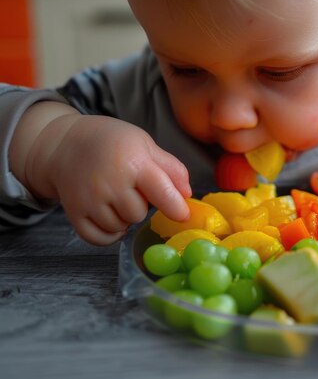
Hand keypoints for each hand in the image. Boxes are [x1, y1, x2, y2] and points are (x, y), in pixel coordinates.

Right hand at [27, 114, 191, 245]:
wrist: (66, 144)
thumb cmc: (112, 143)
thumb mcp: (146, 144)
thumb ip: (171, 169)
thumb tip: (187, 195)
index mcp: (134, 163)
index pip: (162, 192)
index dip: (177, 207)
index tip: (183, 215)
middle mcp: (111, 183)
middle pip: (139, 214)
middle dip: (141, 206)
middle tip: (131, 189)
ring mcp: (90, 200)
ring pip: (121, 227)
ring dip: (124, 219)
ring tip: (116, 198)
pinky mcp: (74, 213)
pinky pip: (99, 239)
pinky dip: (108, 234)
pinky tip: (110, 217)